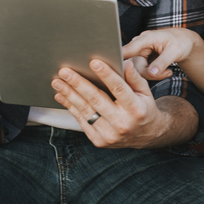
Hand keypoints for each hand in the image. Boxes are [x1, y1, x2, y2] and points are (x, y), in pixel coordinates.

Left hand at [52, 59, 167, 147]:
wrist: (146, 136)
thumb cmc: (144, 109)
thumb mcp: (145, 92)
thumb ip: (134, 78)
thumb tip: (124, 62)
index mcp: (136, 109)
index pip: (119, 88)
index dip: (106, 74)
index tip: (94, 62)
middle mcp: (122, 123)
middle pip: (96, 99)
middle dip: (78, 83)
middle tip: (65, 71)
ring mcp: (109, 134)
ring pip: (85, 110)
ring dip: (68, 94)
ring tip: (57, 82)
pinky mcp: (98, 140)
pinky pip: (81, 121)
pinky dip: (70, 107)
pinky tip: (61, 95)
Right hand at [124, 28, 199, 80]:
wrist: (184, 41)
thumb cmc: (180, 42)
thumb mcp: (174, 52)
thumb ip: (161, 63)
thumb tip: (151, 74)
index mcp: (145, 39)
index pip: (128, 50)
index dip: (119, 58)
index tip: (112, 67)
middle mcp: (139, 45)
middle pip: (134, 66)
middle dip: (151, 74)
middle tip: (167, 73)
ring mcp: (140, 53)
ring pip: (139, 71)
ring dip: (154, 75)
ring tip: (168, 71)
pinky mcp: (142, 59)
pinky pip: (144, 72)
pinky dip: (154, 74)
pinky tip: (165, 71)